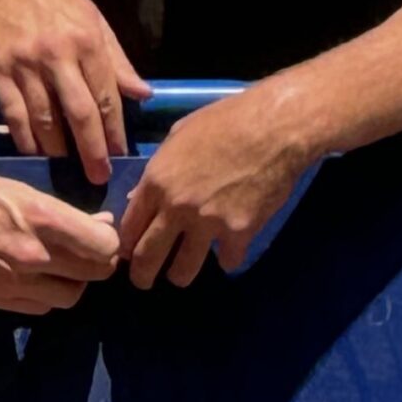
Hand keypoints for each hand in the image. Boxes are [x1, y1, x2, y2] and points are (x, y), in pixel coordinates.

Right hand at [0, 0, 150, 185]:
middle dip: (92, 151)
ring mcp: (24, 64)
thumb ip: (117, 60)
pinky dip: (25, 138)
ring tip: (68, 166)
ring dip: (58, 149)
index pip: (107, 96)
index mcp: (87, 40)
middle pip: (80, 114)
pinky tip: (34, 152)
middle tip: (99, 177)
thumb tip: (143, 94)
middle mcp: (57, 54)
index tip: (120, 154)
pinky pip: (13, 114)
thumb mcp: (92, 18)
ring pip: (45, 119)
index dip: (115, 130)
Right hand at [0, 163, 121, 313]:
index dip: (109, 242)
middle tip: (88, 251)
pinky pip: (41, 309)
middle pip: (95, 275)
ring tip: (62, 266)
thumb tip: (98, 225)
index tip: (102, 234)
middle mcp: (34, 256)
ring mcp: (15, 283)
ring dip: (73, 283)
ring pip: (71, 297)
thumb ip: (60, 212)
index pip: (105, 247)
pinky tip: (37, 279)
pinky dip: (47, 296)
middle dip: (98, 263)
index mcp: (42, 220)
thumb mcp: (17, 188)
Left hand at [122, 92, 315, 290]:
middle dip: (142, 275)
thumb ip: (157, 170)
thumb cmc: (226, 120)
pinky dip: (227, 257)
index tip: (129, 253)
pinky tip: (228, 249)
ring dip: (181, 274)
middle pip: (148, 258)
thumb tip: (140, 197)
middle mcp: (177, 208)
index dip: (126, 245)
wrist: (275, 127)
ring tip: (182, 272)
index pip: (129, 228)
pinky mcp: (239, 233)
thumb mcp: (180, 135)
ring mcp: (208, 223)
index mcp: (157, 182)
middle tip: (145, 280)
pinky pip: (226, 260)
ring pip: (183, 270)